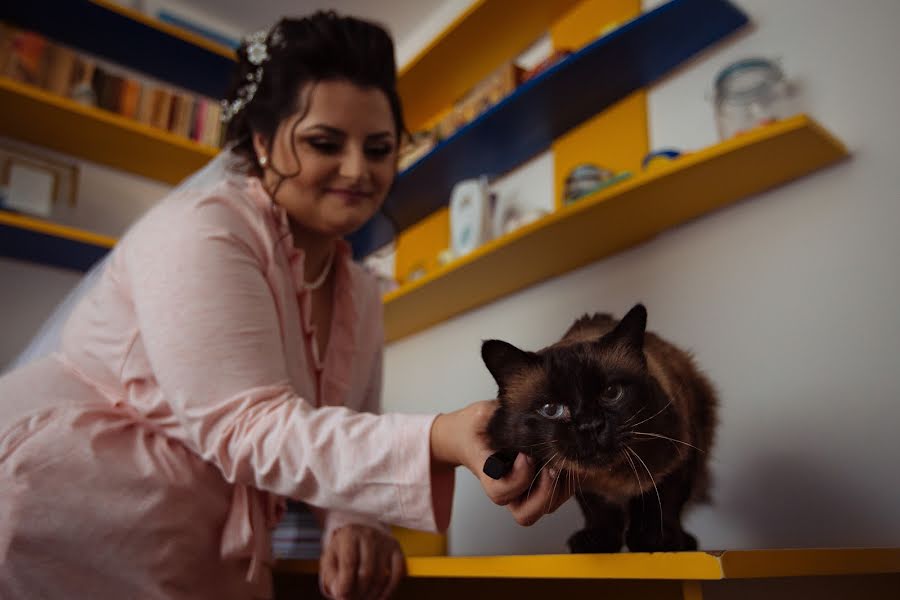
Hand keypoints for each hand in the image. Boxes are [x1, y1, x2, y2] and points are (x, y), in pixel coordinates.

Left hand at [319, 524, 404, 599]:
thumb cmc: (344, 551)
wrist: (361, 534)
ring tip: (362, 599)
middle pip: (366, 573)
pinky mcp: (397, 549)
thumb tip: (340, 592)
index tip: (340, 596)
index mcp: (350, 535)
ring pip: (381, 578)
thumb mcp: (331, 559)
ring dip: (371, 595)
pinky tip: (380, 598)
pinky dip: (389, 591)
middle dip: (358, 593)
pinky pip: (398, 575)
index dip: (345, 584)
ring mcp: (386, 542)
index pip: (349, 563)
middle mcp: (370, 535)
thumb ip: (331, 577)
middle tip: (351, 599)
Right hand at [431, 400, 570, 525]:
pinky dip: (565, 484)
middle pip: (525, 515)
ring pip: (542, 510)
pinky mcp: (534, 486)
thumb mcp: (483, 413)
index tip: (525, 455)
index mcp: (487, 472)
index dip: (518, 479)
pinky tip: (566, 461)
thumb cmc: (474, 426)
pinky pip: (553, 497)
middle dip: (544, 494)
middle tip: (551, 468)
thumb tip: (536, 407)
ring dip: (557, 491)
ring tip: (561, 465)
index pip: (500, 491)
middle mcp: (505, 488)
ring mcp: (520, 490)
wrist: (464, 437)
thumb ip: (502, 411)